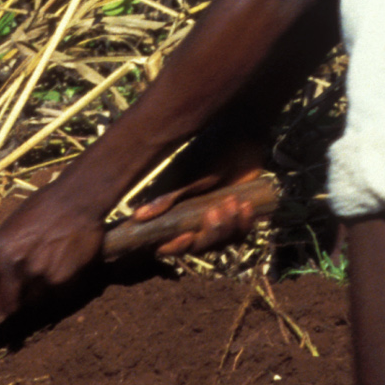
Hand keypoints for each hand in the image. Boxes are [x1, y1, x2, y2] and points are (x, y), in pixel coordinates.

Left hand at [0, 177, 111, 318]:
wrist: (75, 200)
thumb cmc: (41, 210)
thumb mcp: (9, 230)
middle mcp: (13, 265)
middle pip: (7, 307)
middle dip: (13, 304)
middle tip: (21, 293)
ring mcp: (38, 274)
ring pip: (34, 301)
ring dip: (39, 292)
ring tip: (49, 266)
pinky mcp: (61, 280)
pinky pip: (56, 295)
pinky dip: (59, 286)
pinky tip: (64, 264)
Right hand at [128, 129, 275, 259]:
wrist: (240, 137)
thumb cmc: (208, 152)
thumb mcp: (186, 177)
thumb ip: (166, 200)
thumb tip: (138, 217)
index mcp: (175, 213)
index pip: (169, 243)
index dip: (175, 246)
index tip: (188, 236)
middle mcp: (194, 221)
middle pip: (199, 246)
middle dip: (210, 232)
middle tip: (216, 210)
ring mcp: (216, 221)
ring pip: (221, 243)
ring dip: (229, 226)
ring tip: (233, 201)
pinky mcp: (237, 217)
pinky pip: (240, 233)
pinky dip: (244, 223)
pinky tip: (246, 205)